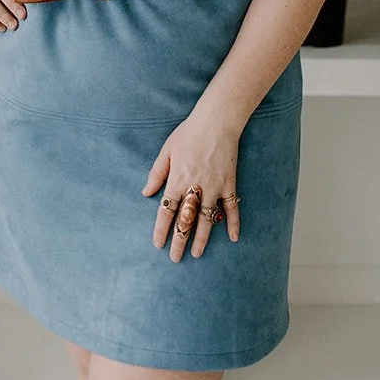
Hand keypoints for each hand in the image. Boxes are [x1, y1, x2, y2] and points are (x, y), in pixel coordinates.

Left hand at [141, 113, 241, 259]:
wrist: (216, 121)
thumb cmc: (189, 133)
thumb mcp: (167, 150)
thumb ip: (157, 173)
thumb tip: (146, 193)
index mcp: (178, 178)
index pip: (167, 210)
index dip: (161, 229)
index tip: (158, 244)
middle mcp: (195, 186)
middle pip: (186, 219)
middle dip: (179, 240)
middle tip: (175, 258)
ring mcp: (214, 186)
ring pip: (207, 218)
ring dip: (202, 237)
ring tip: (196, 253)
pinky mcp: (229, 184)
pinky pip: (232, 207)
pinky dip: (233, 222)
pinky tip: (234, 237)